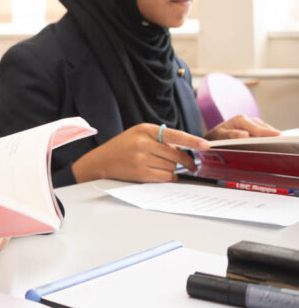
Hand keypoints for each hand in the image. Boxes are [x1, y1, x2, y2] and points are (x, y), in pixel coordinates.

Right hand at [71, 123, 208, 182]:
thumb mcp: (138, 134)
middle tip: (192, 165)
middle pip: (177, 154)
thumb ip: (159, 138)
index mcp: (144, 129)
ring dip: (173, 169)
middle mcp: (143, 143)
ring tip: (163, 167)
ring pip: (172, 167)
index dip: (192, 141)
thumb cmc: (123, 147)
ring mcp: (141, 158)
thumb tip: (186, 150)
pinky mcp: (141, 173)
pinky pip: (165, 177)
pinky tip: (164, 174)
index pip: (174, 135)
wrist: (101, 161)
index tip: (206, 145)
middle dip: (186, 161)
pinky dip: (169, 177)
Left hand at [204, 115, 280, 140]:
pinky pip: (263, 131)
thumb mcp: (220, 136)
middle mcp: (247, 119)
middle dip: (271, 134)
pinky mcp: (253, 128)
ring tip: (277, 143)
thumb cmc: (216, 136)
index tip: (277, 135)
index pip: (256, 128)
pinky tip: (271, 143)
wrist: (213, 136)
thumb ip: (231, 135)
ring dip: (270, 135)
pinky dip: (267, 136)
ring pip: (265, 128)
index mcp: (240, 120)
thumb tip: (245, 134)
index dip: (267, 132)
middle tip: (280, 142)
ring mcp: (251, 123)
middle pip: (263, 127)